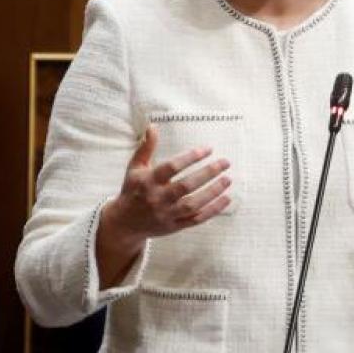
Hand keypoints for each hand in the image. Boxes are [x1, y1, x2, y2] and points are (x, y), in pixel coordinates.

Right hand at [102, 124, 232, 248]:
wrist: (125, 224)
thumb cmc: (133, 190)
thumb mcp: (135, 168)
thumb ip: (146, 147)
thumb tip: (152, 126)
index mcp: (147, 181)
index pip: (171, 167)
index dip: (190, 157)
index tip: (208, 149)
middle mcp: (157, 198)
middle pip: (185, 186)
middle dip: (207, 173)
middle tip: (225, 162)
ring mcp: (166, 214)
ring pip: (193, 204)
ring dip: (213, 192)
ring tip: (228, 179)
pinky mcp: (174, 226)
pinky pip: (197, 219)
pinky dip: (213, 210)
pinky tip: (227, 199)